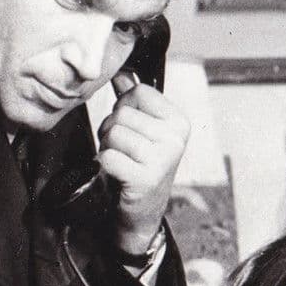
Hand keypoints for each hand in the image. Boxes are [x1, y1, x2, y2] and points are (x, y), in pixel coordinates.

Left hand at [98, 77, 189, 255]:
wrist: (142, 214)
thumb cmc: (140, 167)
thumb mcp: (143, 131)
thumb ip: (133, 100)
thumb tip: (122, 72)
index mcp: (179, 122)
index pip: (138, 92)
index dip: (125, 108)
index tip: (133, 130)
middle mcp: (176, 138)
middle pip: (122, 113)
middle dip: (112, 130)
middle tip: (125, 152)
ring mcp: (163, 158)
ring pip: (113, 133)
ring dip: (109, 148)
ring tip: (122, 162)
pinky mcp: (146, 178)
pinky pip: (108, 157)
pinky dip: (106, 166)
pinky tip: (119, 175)